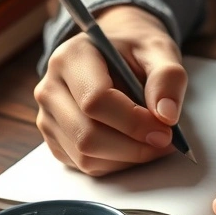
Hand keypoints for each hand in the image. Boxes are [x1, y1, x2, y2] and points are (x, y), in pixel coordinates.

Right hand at [34, 5, 186, 175]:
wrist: (113, 52)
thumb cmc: (134, 49)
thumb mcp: (158, 50)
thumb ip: (167, 77)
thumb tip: (167, 115)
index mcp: (71, 57)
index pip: (95, 100)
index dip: (134, 122)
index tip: (165, 129)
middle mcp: (50, 88)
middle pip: (87, 135)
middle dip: (133, 146)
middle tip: (165, 141)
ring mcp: (48, 116)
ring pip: (85, 155)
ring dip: (127, 157)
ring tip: (152, 141)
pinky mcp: (54, 139)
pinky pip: (84, 165)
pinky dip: (116, 163)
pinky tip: (133, 144)